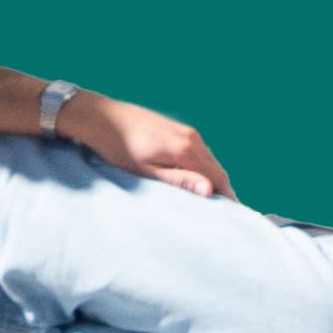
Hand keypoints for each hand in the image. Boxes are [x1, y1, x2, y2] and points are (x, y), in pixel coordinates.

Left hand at [71, 92, 235, 201]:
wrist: (102, 118)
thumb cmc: (120, 148)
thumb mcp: (148, 170)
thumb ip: (180, 180)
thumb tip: (209, 190)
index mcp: (186, 149)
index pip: (218, 177)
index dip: (226, 196)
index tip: (229, 215)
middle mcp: (191, 137)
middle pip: (217, 168)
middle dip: (221, 189)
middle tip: (220, 212)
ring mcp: (186, 130)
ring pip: (209, 159)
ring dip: (212, 177)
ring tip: (207, 199)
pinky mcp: (178, 128)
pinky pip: (199, 150)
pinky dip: (202, 166)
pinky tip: (193, 177)